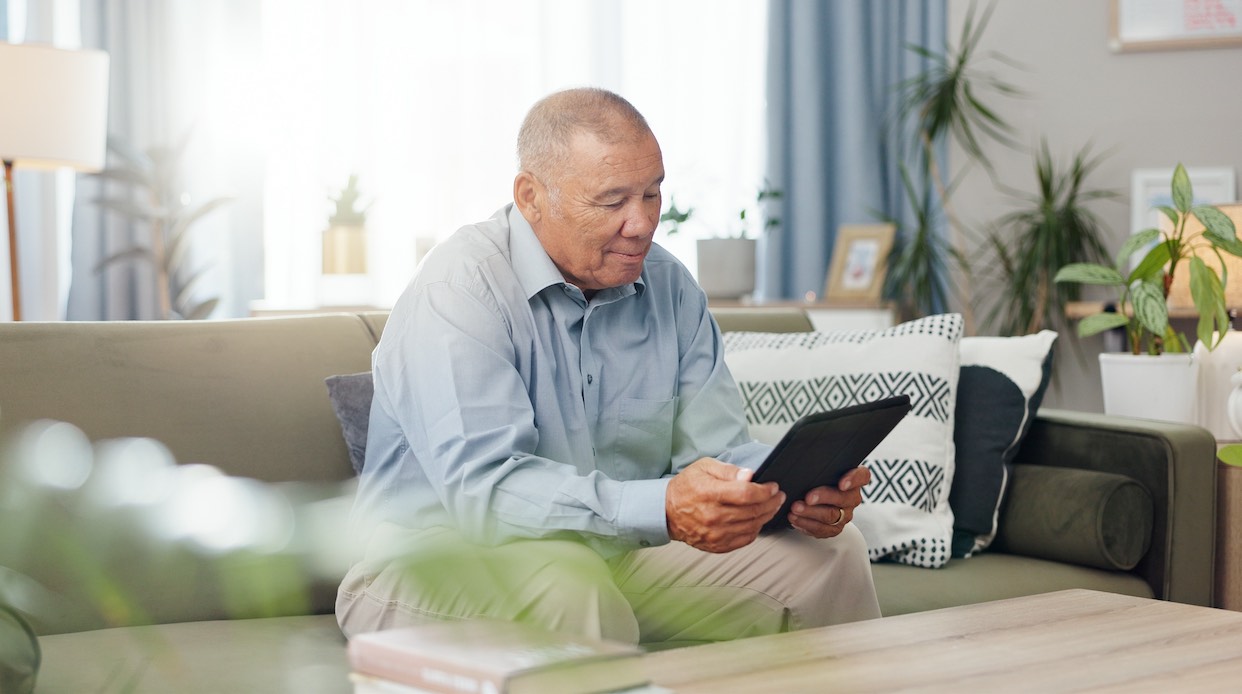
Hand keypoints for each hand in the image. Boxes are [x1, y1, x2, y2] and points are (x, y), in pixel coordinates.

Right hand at [666, 458, 784, 552]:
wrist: (668, 512)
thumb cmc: (687, 487)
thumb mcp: (705, 467)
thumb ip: (729, 470)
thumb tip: (749, 475)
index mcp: (710, 494)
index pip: (746, 494)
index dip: (765, 491)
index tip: (773, 487)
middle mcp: (713, 516)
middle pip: (753, 511)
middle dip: (772, 502)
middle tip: (778, 496)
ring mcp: (716, 534)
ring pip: (753, 526)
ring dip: (767, 515)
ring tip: (771, 506)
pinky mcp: (717, 545)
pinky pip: (745, 539)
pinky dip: (756, 529)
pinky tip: (757, 520)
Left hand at [787, 466, 870, 538]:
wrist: (812, 498)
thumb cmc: (816, 478)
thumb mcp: (819, 469)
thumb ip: (817, 464)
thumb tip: (800, 458)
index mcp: (853, 479)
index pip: (862, 476)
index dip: (854, 479)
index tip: (842, 483)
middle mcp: (852, 497)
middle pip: (843, 498)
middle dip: (824, 497)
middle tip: (808, 497)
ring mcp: (845, 514)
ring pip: (831, 516)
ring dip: (811, 512)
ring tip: (795, 508)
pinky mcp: (834, 528)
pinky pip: (822, 529)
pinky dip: (806, 524)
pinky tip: (794, 518)